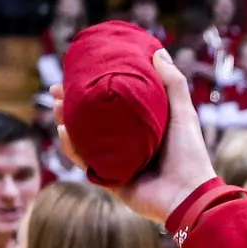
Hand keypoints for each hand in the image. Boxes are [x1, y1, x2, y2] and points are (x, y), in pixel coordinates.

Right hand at [54, 49, 217, 224]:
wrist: (189, 195)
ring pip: (83, 141)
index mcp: (141, 130)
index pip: (110, 106)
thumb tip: (158, 52)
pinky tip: (64, 131)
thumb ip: (173, 85)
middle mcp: (126, 146)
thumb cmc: (190, 155)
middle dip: (70, 105)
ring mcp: (117, 164)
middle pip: (91, 123)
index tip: (76, 73)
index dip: (92, 91)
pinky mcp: (110, 181)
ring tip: (57, 107)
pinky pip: (85, 164)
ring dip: (65, 123)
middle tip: (56, 90)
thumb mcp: (183, 114)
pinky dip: (72, 148)